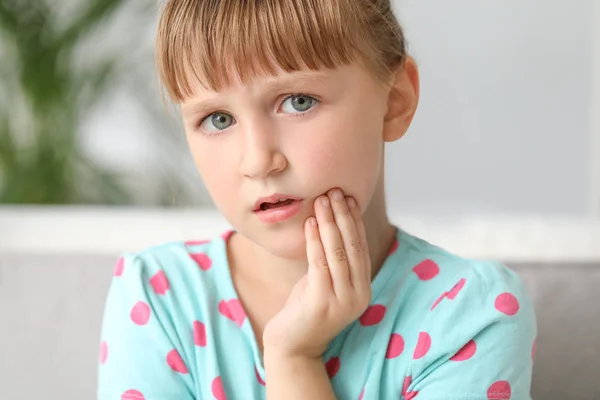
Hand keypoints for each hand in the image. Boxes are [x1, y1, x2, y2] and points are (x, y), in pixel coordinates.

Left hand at [263, 188, 371, 359]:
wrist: (292, 345)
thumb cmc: (305, 309)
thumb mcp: (323, 282)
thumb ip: (331, 261)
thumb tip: (329, 224)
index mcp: (362, 288)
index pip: (361, 248)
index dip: (355, 221)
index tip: (349, 198)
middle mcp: (358, 295)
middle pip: (352, 247)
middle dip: (344, 216)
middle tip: (336, 191)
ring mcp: (342, 301)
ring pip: (337, 252)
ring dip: (329, 223)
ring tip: (323, 200)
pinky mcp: (322, 303)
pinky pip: (319, 264)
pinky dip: (315, 241)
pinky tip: (310, 223)